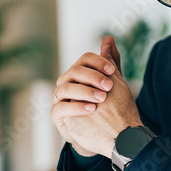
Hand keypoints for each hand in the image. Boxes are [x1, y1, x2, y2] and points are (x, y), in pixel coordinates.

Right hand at [51, 36, 142, 158]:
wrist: (105, 132)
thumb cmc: (108, 105)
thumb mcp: (113, 83)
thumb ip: (111, 62)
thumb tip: (109, 38)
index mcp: (81, 72)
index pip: (85, 59)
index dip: (99, 62)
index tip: (112, 71)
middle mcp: (68, 82)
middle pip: (74, 71)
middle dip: (93, 77)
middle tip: (109, 86)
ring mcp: (60, 98)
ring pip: (65, 88)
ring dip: (85, 91)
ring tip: (102, 98)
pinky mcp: (57, 115)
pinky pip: (60, 108)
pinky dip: (76, 107)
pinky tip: (91, 109)